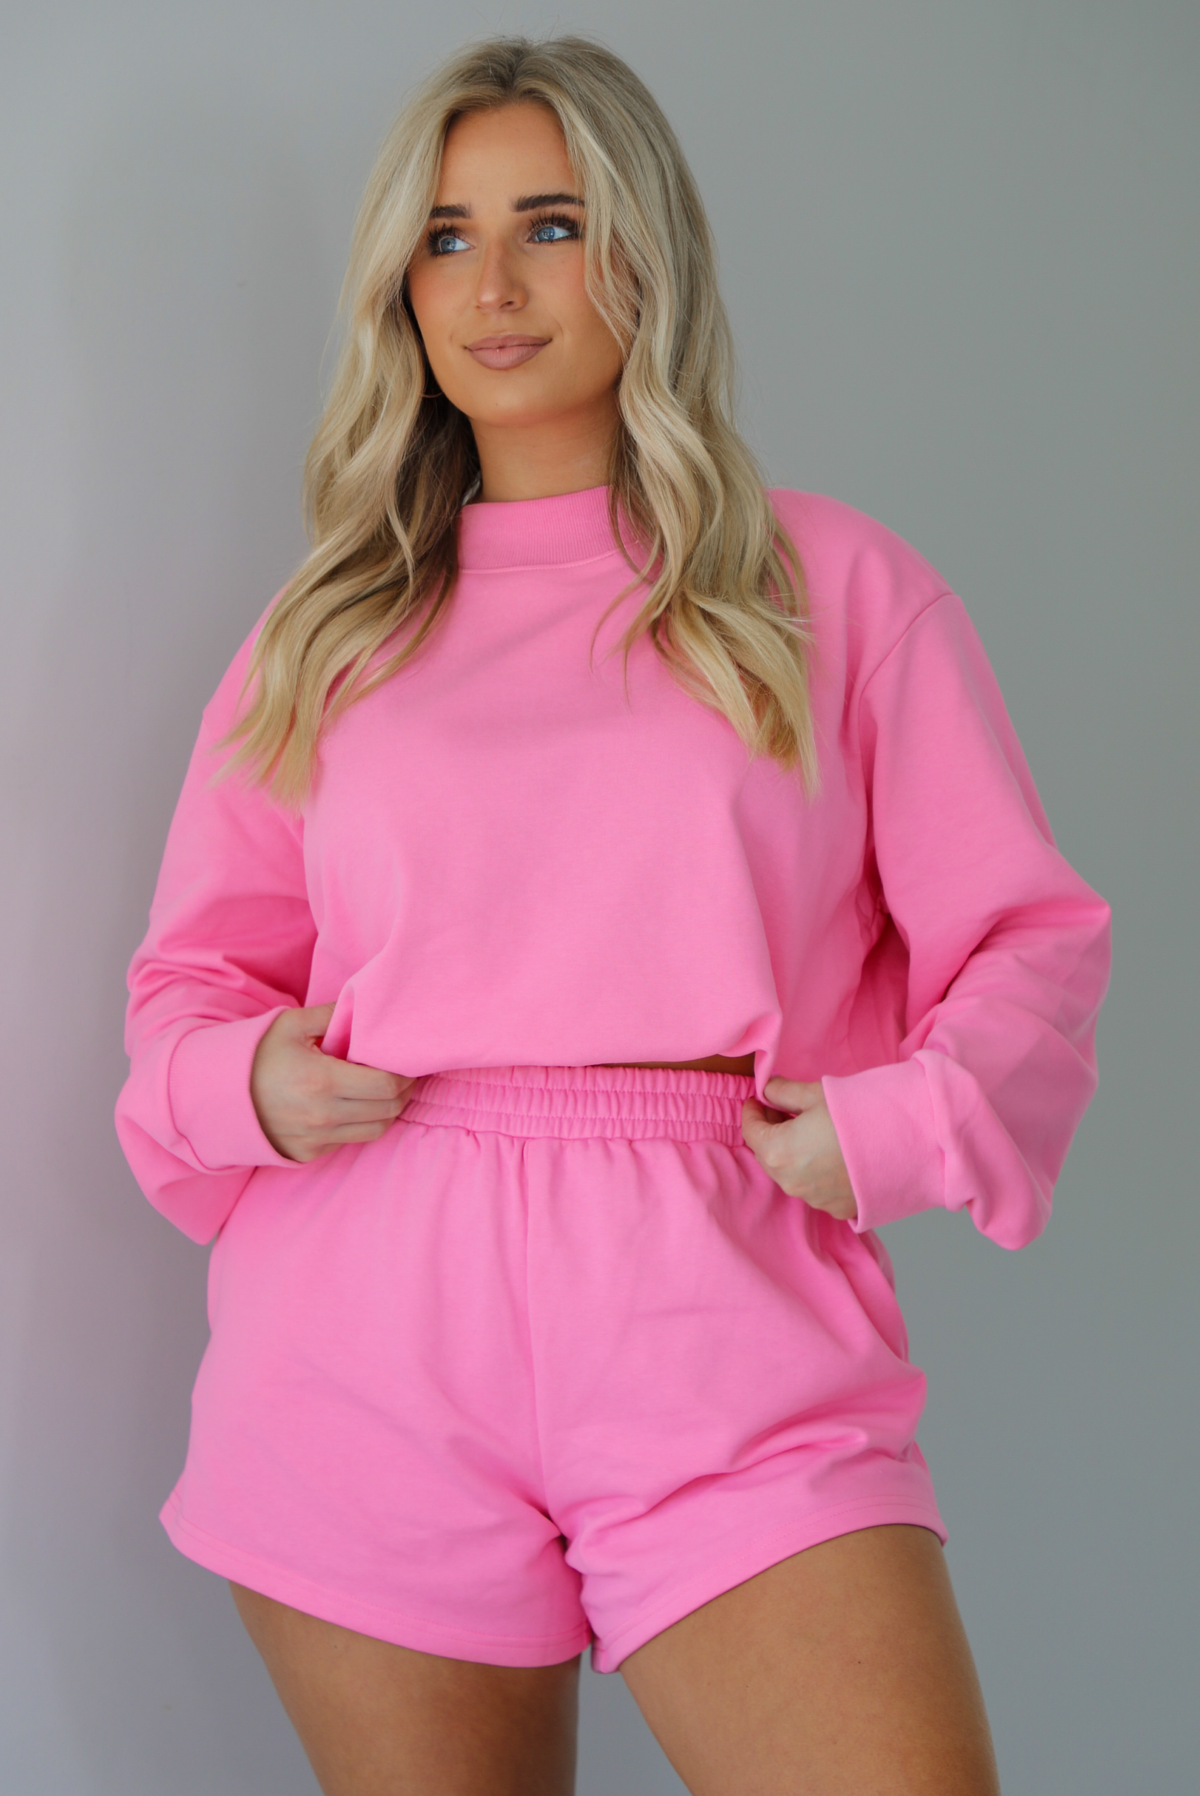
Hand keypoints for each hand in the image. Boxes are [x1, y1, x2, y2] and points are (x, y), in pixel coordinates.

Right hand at [250, 1003, 415, 1162]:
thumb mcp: (292, 1023)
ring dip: (387, 1110)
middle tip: (405, 1074)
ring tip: (385, 1089)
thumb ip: (336, 1014)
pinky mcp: (307, 1154)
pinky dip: (361, 1123)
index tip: (408, 1061)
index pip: (387, 1085)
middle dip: (404, 1091)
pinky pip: (349, 1141)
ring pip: (375, 1130)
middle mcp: (321, 1117)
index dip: (406, 1074)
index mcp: (321, 1081)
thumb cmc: (256, 1053)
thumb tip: (370, 1007)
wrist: (213, 1094)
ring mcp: (314, 1140)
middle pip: (388, 1110)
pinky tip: (355, 1104)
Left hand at [741, 1078, 857, 1221]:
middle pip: (768, 1155)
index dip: (752, 1112)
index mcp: (778, 1153)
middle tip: (781, 1112)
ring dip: (792, 1154)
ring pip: (791, 1174)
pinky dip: (814, 1172)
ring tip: (808, 1131)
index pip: (750, 1131)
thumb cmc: (858, 1115)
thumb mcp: (816, 1095)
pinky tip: (830, 1153)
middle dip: (770, 1133)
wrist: (904, 1142)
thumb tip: (768, 1088)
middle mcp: (791, 1183)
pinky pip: (815, 1188)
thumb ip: (784, 1092)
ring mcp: (815, 1200)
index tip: (757, 1101)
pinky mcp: (838, 1208)